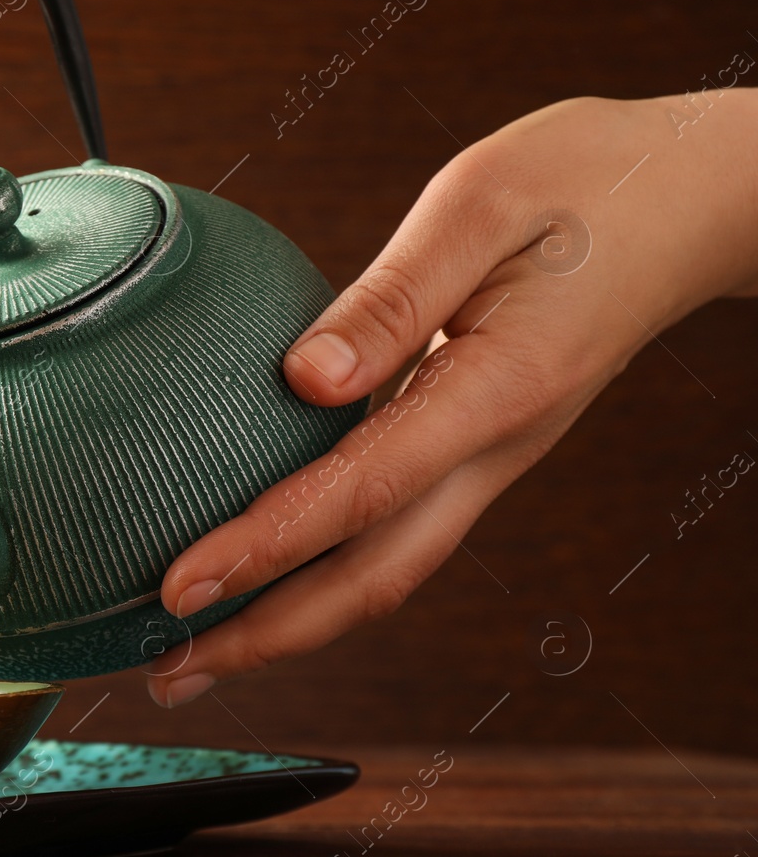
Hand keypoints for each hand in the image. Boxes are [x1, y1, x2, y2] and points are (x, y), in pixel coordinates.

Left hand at [151, 90, 757, 707]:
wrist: (690, 204)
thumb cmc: (589, 183)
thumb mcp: (483, 203)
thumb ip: (393, 296)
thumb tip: (301, 377)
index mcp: (497, 389)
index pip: (363, 491)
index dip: (267, 545)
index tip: (180, 587)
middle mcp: (494, 450)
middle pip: (373, 578)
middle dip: (266, 635)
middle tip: (167, 673)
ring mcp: (487, 461)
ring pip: (383, 570)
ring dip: (287, 622)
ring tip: (193, 654)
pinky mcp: (472, 450)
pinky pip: (391, 533)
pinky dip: (318, 573)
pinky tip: (262, 577)